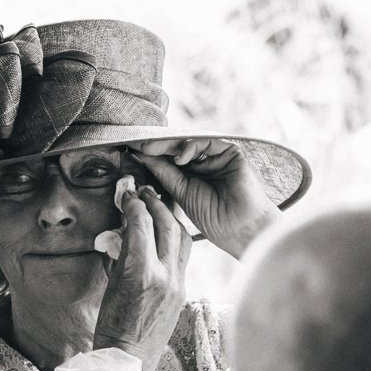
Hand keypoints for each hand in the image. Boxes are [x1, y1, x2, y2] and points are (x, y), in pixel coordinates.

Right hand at [94, 184, 189, 370]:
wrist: (128, 359)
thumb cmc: (111, 325)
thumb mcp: (110, 286)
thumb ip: (120, 255)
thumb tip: (124, 231)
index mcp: (141, 274)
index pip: (142, 225)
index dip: (134, 204)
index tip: (127, 194)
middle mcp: (164, 276)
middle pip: (167, 226)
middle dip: (155, 204)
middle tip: (144, 192)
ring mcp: (177, 285)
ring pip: (182, 238)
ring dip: (170, 218)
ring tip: (158, 206)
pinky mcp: (182, 292)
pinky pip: (183, 257)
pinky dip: (175, 239)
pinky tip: (165, 233)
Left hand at [132, 138, 278, 259]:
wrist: (240, 228)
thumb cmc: (214, 219)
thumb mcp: (181, 193)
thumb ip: (165, 173)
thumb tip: (143, 157)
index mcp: (192, 177)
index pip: (168, 161)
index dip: (151, 156)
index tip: (130, 152)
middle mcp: (204, 165)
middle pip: (177, 150)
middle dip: (156, 147)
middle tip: (136, 144)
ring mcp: (217, 158)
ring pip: (189, 144)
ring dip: (168, 145)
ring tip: (151, 149)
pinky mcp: (231, 153)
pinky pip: (207, 142)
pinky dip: (191, 146)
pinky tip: (180, 157)